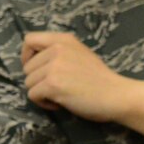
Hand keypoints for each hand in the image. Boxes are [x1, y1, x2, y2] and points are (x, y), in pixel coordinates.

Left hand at [21, 32, 136, 120]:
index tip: (36, 68)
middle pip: (27, 67)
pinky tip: (59, 103)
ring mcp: (54, 67)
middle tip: (57, 88)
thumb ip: (60, 53)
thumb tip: (36, 63)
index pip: (29, 40)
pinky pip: (32, 95)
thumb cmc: (101, 79)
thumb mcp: (80, 54)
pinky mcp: (52, 84)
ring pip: (28, 82)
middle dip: (38, 80)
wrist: (116, 95)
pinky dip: (43, 103)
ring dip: (41, 92)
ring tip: (60, 96)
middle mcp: (57, 49)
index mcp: (64, 40)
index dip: (27, 55)